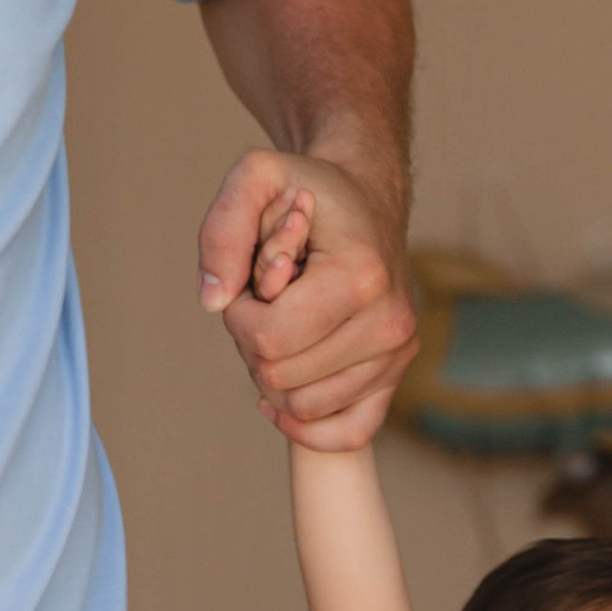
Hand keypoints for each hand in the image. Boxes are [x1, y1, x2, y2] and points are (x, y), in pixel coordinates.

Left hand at [200, 143, 417, 450]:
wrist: (365, 200)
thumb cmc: (305, 191)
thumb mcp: (256, 177)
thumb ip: (224, 228)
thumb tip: (214, 301)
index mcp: (360, 276)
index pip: (270, 338)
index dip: (239, 318)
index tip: (247, 285)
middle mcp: (389, 322)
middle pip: (281, 376)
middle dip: (253, 343)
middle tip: (264, 304)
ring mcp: (397, 353)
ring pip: (303, 406)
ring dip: (274, 372)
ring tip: (283, 326)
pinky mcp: (396, 374)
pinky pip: (347, 433)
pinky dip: (306, 426)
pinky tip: (280, 396)